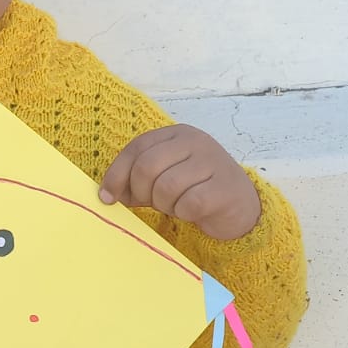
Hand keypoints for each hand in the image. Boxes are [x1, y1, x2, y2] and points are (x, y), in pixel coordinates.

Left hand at [99, 125, 260, 240]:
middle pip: (147, 167)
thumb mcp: (165, 176)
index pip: (136, 148)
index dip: (117, 174)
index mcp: (177, 134)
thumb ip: (138, 178)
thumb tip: (107, 194)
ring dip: (164, 205)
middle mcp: (196, 141)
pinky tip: (191, 212)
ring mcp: (212, 162)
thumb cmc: (195, 189)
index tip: (108, 197)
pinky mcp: (224, 188)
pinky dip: (183, 213)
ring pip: (166, 187)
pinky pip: (188, 204)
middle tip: (152, 204)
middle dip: (141, 193)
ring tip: (176, 206)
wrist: (240, 205)